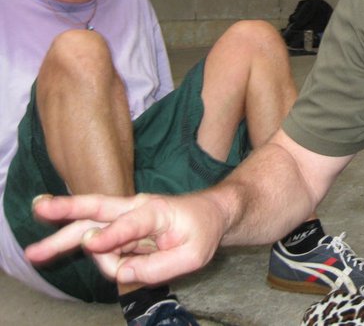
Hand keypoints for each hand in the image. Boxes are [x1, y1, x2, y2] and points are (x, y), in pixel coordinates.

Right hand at [25, 192, 225, 284]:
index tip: (90, 244)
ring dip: (60, 238)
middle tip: (39, 208)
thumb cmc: (203, 231)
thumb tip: (122, 274)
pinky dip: (95, 255)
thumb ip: (159, 268)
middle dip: (67, 210)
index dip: (111, 236)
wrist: (209, 215)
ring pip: (88, 227)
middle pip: (97, 209)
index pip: (131, 224)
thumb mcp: (194, 255)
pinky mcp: (120, 231)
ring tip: (34, 253)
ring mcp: (125, 219)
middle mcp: (135, 209)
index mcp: (156, 211)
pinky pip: (101, 247)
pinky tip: (114, 262)